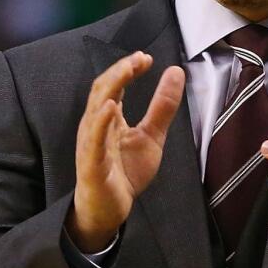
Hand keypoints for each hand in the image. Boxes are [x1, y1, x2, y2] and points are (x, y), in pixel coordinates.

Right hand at [68, 51, 184, 251]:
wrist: (110, 209)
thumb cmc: (124, 172)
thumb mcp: (151, 136)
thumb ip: (162, 107)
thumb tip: (175, 72)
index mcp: (108, 118)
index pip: (114, 85)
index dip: (127, 68)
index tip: (147, 58)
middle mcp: (96, 126)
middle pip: (103, 90)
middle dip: (120, 71)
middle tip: (140, 58)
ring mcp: (91, 144)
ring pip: (96, 110)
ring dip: (112, 87)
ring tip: (128, 70)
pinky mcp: (92, 164)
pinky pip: (94, 141)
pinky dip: (101, 123)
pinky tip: (111, 107)